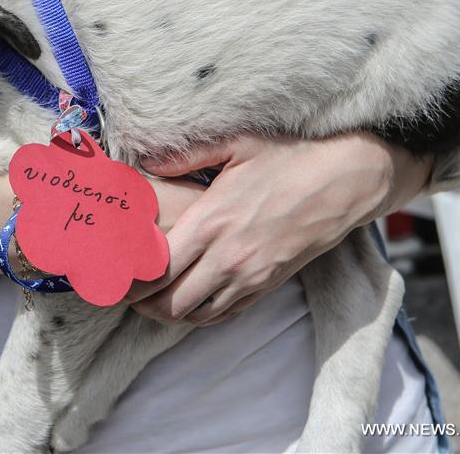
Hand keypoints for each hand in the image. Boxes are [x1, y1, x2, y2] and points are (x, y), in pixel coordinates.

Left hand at [127, 133, 431, 325]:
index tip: (114, 276)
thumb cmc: (289, 158)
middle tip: (124, 293)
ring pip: (197, 315)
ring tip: (150, 302)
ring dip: (169, 314)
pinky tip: (188, 304)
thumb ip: (185, 155)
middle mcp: (228, 256)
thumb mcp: (236, 144)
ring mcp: (251, 275)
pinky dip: (201, 316)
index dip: (131, 280)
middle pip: (172, 301)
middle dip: (143, 303)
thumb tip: (145, 161)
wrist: (346, 180)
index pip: (159, 268)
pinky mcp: (268, 284)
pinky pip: (226, 314)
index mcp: (212, 222)